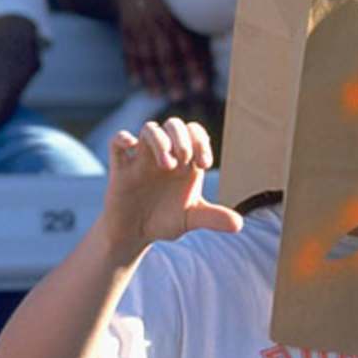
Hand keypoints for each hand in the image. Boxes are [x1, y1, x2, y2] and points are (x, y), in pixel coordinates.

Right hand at [102, 118, 240, 254]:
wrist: (135, 233)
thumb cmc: (166, 220)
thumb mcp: (191, 219)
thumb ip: (213, 218)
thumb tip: (240, 224)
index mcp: (185, 162)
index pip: (195, 133)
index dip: (201, 141)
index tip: (204, 164)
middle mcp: (164, 155)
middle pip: (174, 124)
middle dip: (182, 139)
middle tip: (185, 162)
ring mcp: (142, 159)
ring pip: (149, 129)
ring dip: (160, 141)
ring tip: (167, 165)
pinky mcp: (121, 168)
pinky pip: (117, 141)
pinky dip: (124, 139)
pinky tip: (132, 148)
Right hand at [109, 0, 210, 100]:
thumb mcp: (182, 8)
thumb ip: (196, 30)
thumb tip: (213, 56)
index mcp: (175, 19)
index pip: (187, 47)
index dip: (194, 67)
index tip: (200, 86)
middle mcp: (157, 24)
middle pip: (165, 54)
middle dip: (172, 76)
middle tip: (178, 97)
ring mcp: (139, 26)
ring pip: (145, 55)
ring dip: (151, 77)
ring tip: (156, 96)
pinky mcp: (125, 29)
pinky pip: (128, 50)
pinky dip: (131, 66)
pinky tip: (135, 82)